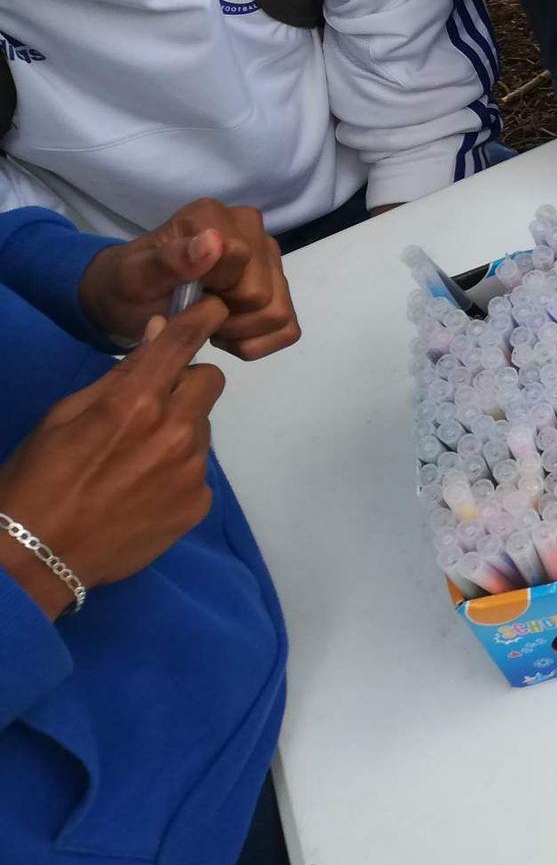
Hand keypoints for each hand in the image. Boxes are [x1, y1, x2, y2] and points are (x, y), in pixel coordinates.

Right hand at [0, 298, 228, 618]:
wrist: (35, 556)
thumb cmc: (38, 477)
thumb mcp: (66, 415)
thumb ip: (121, 374)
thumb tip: (160, 330)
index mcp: (134, 401)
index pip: (185, 341)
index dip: (203, 318)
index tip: (213, 308)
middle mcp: (173, 430)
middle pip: (210, 381)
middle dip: (186, 385)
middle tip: (152, 406)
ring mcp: (191, 470)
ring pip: (203, 428)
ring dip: (180, 432)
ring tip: (135, 462)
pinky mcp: (198, 503)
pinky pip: (199, 471)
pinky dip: (178, 474)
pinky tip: (142, 493)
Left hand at [77, 198, 297, 358]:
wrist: (129, 298)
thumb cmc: (129, 285)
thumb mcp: (135, 276)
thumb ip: (172, 259)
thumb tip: (215, 241)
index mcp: (215, 217)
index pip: (243, 267)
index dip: (213, 294)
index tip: (183, 293)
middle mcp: (251, 230)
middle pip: (263, 297)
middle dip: (225, 317)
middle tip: (192, 312)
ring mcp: (270, 259)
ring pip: (278, 315)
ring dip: (238, 332)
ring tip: (207, 321)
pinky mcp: (280, 289)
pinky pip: (288, 329)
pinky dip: (255, 343)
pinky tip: (226, 332)